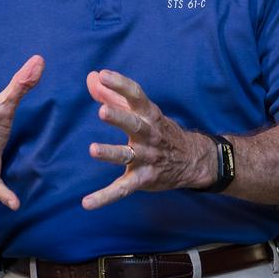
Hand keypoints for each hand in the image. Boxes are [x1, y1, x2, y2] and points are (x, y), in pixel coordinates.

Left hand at [82, 69, 211, 209]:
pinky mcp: (143, 179)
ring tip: (93, 149)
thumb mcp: (142, 111)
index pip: (136, 96)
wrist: (191, 159)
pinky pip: (123, 189)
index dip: (121, 84)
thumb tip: (91, 76)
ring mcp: (147, 158)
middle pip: (134, 125)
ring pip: (128, 156)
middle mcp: (149, 135)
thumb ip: (113, 94)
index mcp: (148, 114)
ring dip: (111, 153)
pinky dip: (105, 197)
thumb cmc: (158, 130)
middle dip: (119, 117)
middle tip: (103, 110)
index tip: (104, 74)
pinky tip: (87, 203)